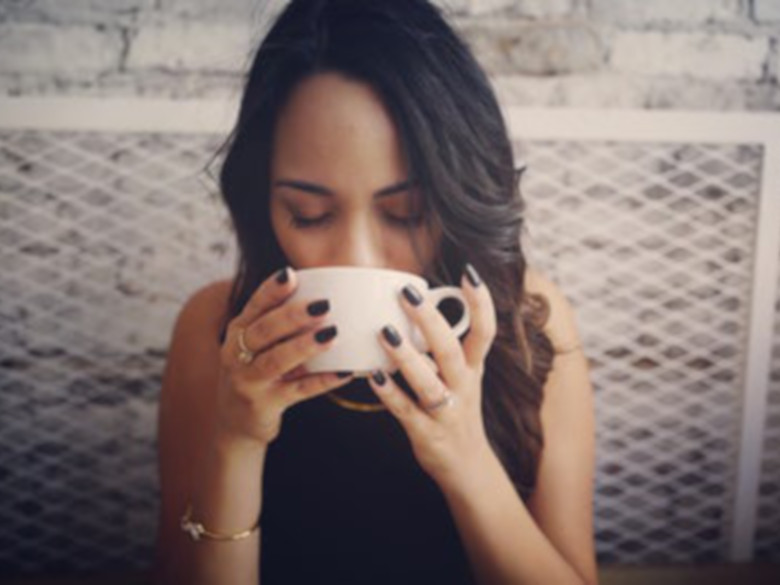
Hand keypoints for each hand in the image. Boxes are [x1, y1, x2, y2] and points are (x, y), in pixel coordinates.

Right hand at [216, 267, 352, 448]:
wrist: (236, 421)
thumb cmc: (257, 372)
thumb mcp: (259, 346)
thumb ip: (282, 324)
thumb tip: (328, 292)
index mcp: (238, 332)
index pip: (254, 305)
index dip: (271, 290)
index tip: (291, 274)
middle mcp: (237, 354)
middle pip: (264, 330)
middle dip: (293, 316)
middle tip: (324, 304)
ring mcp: (248, 382)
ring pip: (276, 360)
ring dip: (305, 346)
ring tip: (333, 334)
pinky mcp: (264, 405)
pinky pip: (298, 391)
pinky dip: (322, 381)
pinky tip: (345, 372)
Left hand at [367, 263, 496, 486]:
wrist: (468, 468)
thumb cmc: (457, 411)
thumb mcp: (463, 378)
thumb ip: (445, 348)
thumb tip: (421, 307)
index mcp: (473, 369)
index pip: (485, 332)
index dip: (481, 304)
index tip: (468, 273)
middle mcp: (464, 388)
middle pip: (452, 351)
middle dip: (431, 321)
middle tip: (407, 293)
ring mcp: (447, 412)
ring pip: (429, 383)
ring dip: (407, 358)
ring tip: (385, 333)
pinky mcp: (427, 434)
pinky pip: (406, 411)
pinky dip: (390, 394)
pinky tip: (372, 376)